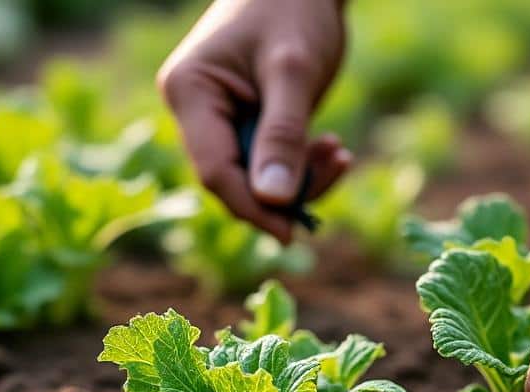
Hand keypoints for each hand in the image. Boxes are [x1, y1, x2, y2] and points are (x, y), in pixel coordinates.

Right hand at [158, 0, 351, 243]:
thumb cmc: (294, 6)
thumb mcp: (293, 70)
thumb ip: (283, 133)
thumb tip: (274, 200)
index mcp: (190, 92)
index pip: (213, 168)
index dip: (251, 205)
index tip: (289, 230)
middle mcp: (198, 111)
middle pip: (233, 179)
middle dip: (283, 190)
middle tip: (335, 168)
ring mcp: (223, 119)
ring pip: (256, 177)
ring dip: (301, 178)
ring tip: (339, 153)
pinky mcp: (250, 123)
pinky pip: (272, 163)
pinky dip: (304, 165)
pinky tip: (334, 149)